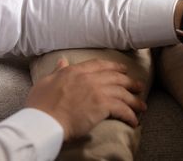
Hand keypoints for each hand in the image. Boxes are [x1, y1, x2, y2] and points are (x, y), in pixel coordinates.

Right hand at [26, 57, 145, 139]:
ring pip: (122, 92)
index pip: (99, 65)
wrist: (45, 120)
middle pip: (115, 77)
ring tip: (142, 106)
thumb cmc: (41, 105)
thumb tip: (62, 61)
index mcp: (75, 71)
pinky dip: (130, 115)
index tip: (122, 69)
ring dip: (134, 100)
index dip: (113, 66)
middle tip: (138, 86)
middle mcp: (89, 78)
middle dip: (129, 81)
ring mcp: (97, 91)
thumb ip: (57, 71)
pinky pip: (122, 109)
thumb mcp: (46, 82)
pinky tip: (134, 121)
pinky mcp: (102, 106)